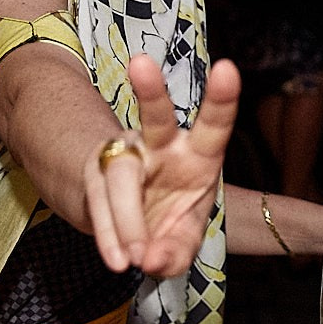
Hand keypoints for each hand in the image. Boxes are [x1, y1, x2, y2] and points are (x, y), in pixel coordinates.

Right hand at [87, 55, 239, 276]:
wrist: (126, 221)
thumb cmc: (169, 218)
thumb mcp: (183, 240)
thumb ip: (176, 252)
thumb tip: (151, 260)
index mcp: (199, 153)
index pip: (215, 124)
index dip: (222, 98)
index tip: (227, 68)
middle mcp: (161, 147)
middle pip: (156, 119)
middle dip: (151, 91)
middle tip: (140, 63)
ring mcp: (124, 157)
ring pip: (120, 175)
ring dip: (127, 219)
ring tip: (135, 258)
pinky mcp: (95, 178)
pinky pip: (99, 204)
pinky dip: (109, 236)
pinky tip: (118, 259)